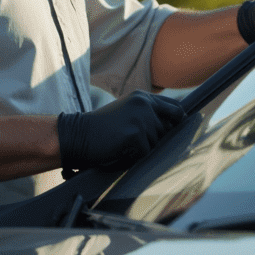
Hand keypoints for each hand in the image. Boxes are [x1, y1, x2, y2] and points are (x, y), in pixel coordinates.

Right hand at [57, 91, 185, 173]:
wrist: (77, 135)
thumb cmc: (102, 128)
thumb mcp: (127, 112)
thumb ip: (148, 114)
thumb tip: (177, 124)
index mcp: (142, 97)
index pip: (175, 108)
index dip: (178, 120)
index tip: (175, 129)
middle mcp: (144, 105)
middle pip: (167, 129)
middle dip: (155, 138)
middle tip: (131, 139)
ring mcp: (140, 119)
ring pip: (156, 144)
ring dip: (142, 149)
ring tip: (122, 144)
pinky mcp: (135, 135)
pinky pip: (145, 153)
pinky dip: (133, 157)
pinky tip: (119, 150)